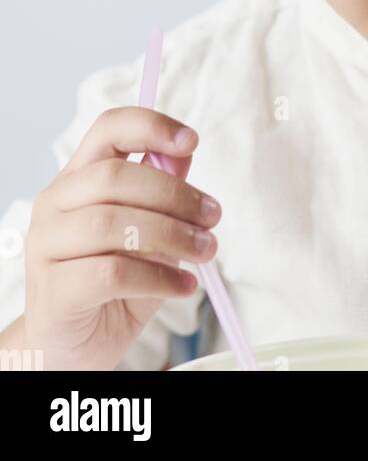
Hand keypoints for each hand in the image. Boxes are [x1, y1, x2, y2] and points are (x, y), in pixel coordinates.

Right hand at [22, 107, 221, 370]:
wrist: (73, 349)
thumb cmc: (110, 286)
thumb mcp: (146, 235)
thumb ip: (160, 195)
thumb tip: (184, 153)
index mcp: (76, 179)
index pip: (107, 129)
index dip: (151, 126)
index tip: (192, 140)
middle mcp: (54, 204)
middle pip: (115, 176)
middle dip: (175, 194)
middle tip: (213, 216)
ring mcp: (46, 246)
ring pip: (112, 223)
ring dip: (172, 235)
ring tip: (206, 252)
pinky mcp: (53, 290)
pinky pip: (111, 272)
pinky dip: (158, 277)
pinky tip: (183, 286)